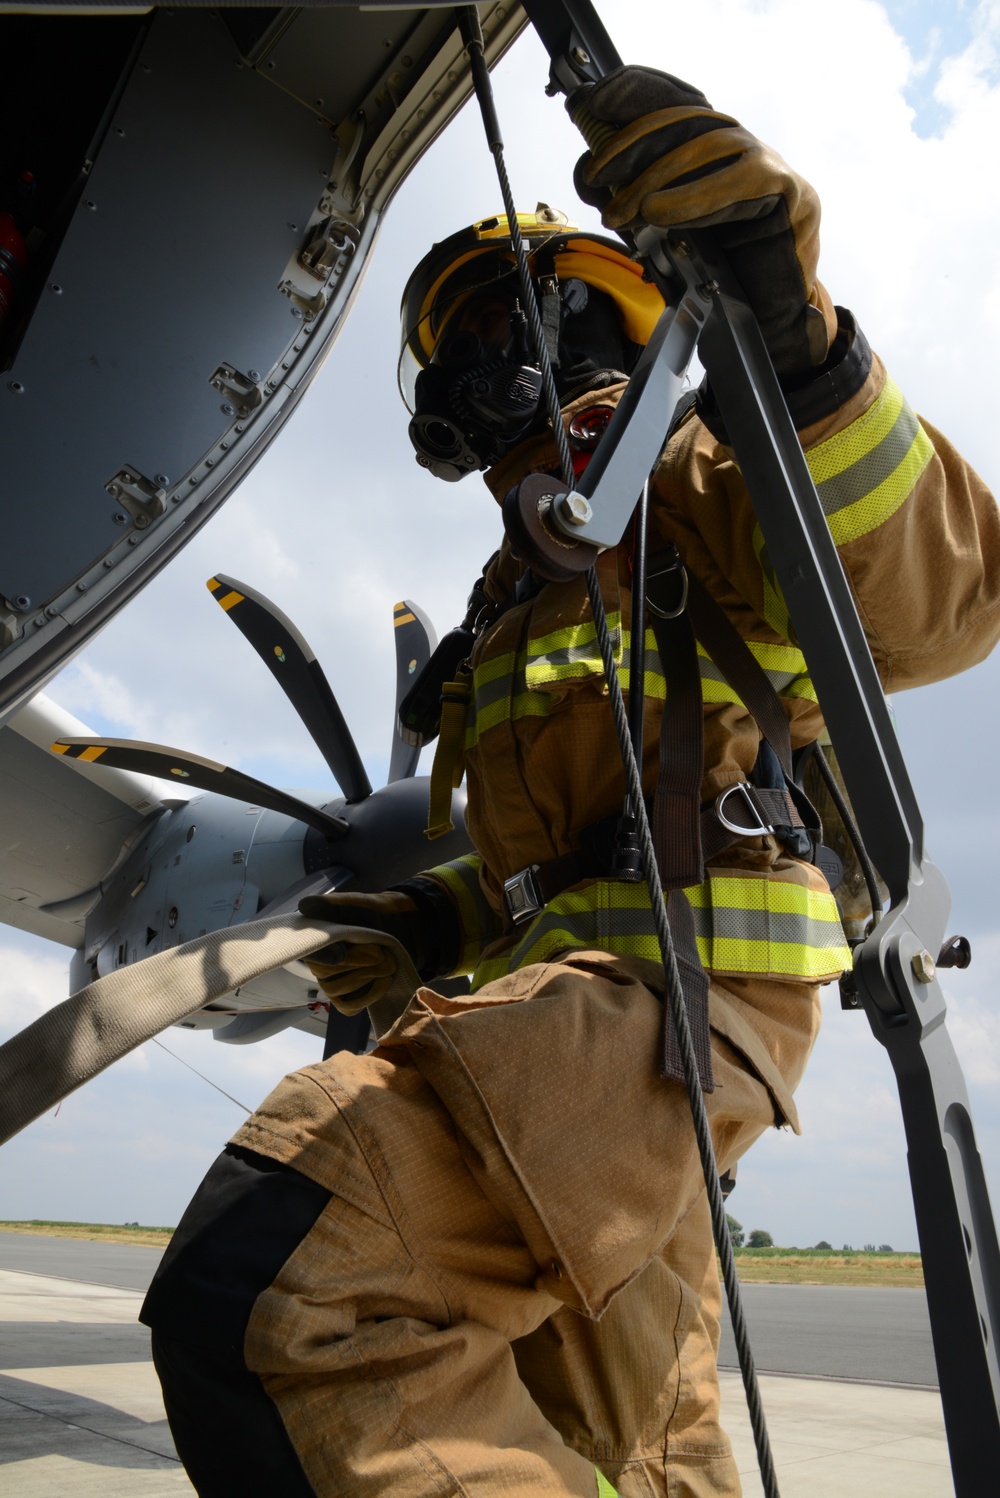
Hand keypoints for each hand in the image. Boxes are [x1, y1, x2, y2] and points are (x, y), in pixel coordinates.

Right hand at [297, 890, 426, 1013]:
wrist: (404, 929)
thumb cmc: (377, 914)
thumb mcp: (359, 904)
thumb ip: (334, 905)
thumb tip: (305, 905)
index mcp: (317, 938)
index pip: (307, 953)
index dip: (322, 955)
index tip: (343, 952)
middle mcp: (321, 961)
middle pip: (324, 975)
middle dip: (356, 965)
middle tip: (381, 954)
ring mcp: (334, 981)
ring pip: (336, 991)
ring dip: (366, 977)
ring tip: (388, 963)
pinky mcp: (349, 997)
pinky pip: (349, 1006)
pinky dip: (369, 994)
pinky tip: (384, 980)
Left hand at [575, 66, 837, 377]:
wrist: (766, 324)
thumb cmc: (717, 280)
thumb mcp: (661, 234)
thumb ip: (632, 202)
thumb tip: (591, 173)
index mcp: (709, 153)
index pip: (675, 106)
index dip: (636, 95)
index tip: (593, 104)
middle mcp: (739, 149)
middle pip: (686, 120)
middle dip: (632, 144)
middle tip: (596, 178)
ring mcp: (768, 165)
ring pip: (709, 143)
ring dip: (657, 175)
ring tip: (624, 210)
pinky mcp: (791, 192)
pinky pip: (742, 179)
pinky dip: (696, 195)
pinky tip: (661, 213)